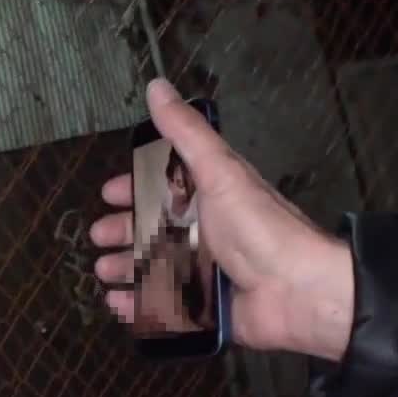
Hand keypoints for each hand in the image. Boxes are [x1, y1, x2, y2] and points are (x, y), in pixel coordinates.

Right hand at [91, 79, 354, 360]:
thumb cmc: (259, 227)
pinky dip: (138, 307)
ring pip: (156, 268)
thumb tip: (158, 87)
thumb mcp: (219, 171)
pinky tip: (117, 303)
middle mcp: (209, 233)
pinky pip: (166, 308)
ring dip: (126, 268)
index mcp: (212, 198)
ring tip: (103, 270)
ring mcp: (208, 273)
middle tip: (98, 236)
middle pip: (156, 230)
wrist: (299, 290)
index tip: (108, 193)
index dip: (135, 188)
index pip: (166, 187)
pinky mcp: (208, 309)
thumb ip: (186, 132)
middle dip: (123, 232)